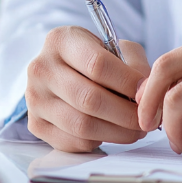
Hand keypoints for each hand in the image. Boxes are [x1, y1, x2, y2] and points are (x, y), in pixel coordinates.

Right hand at [25, 25, 150, 151]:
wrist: (62, 71)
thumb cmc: (94, 58)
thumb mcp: (116, 48)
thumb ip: (134, 65)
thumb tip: (145, 92)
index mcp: (61, 40)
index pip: (97, 64)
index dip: (128, 83)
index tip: (147, 92)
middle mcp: (41, 68)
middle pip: (89, 99)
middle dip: (126, 114)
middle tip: (146, 119)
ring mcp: (35, 98)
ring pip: (82, 125)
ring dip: (117, 133)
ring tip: (135, 130)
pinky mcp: (36, 125)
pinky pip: (73, 141)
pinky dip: (99, 141)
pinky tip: (111, 132)